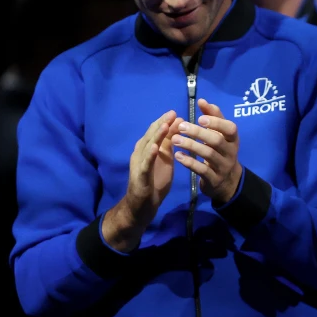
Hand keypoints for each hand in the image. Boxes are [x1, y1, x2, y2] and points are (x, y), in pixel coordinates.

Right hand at [105, 110, 181, 250]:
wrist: (143, 205)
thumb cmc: (155, 181)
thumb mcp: (165, 159)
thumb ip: (169, 144)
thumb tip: (177, 125)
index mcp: (148, 149)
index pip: (156, 132)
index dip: (165, 122)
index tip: (176, 112)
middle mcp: (141, 153)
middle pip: (151, 135)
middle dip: (161, 123)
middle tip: (172, 113)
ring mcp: (139, 164)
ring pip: (147, 146)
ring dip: (156, 136)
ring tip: (165, 125)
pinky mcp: (140, 176)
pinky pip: (145, 164)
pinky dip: (149, 155)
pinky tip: (155, 147)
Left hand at [172, 99, 242, 204]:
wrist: (226, 180)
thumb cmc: (220, 150)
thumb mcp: (220, 134)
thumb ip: (213, 117)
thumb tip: (202, 100)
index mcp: (233, 139)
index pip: (230, 129)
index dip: (216, 123)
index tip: (199, 118)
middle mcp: (231, 152)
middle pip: (216, 141)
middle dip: (198, 133)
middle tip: (181, 127)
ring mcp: (223, 166)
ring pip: (208, 154)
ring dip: (191, 145)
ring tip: (175, 139)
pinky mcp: (214, 179)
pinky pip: (202, 170)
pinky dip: (189, 162)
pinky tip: (178, 155)